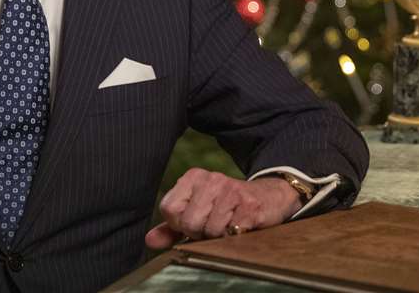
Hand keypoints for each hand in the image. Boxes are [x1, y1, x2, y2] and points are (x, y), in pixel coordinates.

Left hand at [144, 168, 300, 249]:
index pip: (169, 209)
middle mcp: (211, 178)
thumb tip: (150, 240)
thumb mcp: (197, 212)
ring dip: (220, 235)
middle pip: (189, 222)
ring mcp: (231, 189)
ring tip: (230, 223)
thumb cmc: (228, 208)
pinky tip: (242, 224)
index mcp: (192, 177)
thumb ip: (172, 227)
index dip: (180, 224)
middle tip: (215, 223)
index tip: (196, 220)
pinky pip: (231, 232)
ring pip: (210, 229)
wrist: (269, 197)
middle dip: (201, 232)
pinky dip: (235, 235)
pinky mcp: (249, 203)